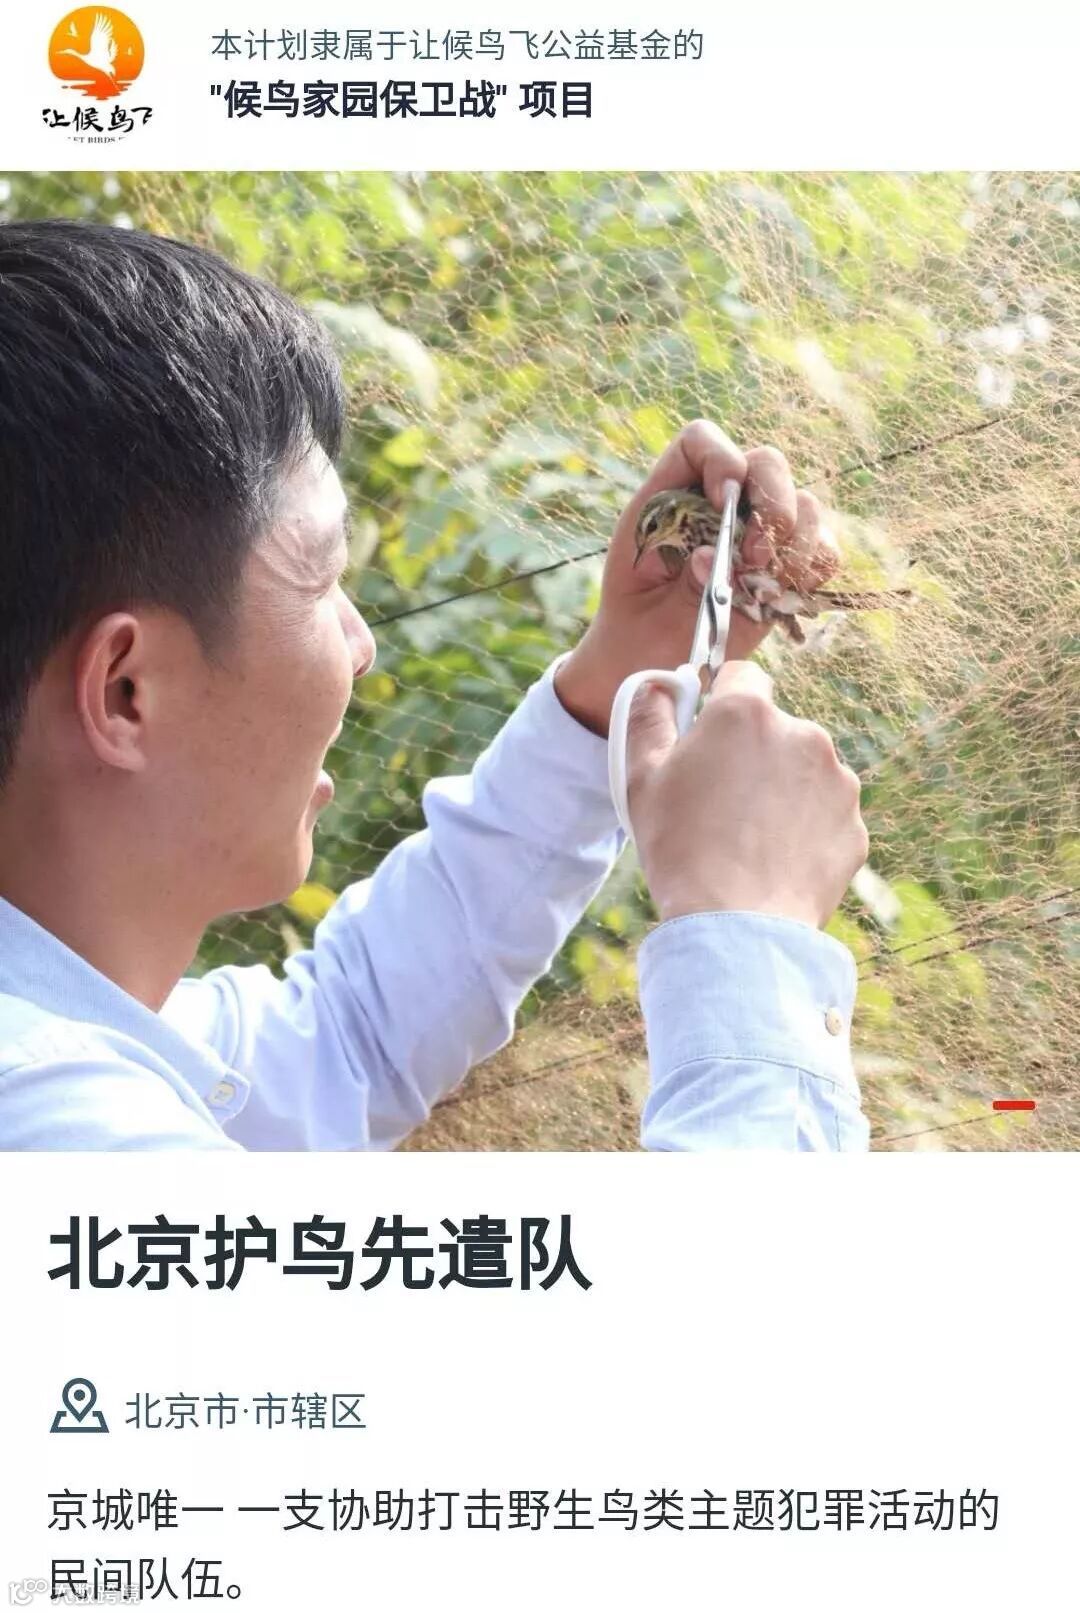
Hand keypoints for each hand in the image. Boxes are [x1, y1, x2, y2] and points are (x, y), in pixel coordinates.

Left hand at [553, 420, 839, 735]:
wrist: (652, 671)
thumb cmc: (636, 634)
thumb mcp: (642, 607)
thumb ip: (680, 581)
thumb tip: (714, 556)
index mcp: (671, 499)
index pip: (701, 442)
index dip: (720, 458)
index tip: (719, 501)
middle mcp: (720, 507)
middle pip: (767, 463)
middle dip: (773, 503)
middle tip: (754, 556)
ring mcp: (757, 536)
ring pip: (805, 505)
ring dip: (796, 541)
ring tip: (765, 581)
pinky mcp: (785, 570)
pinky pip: (823, 551)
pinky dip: (814, 568)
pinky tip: (785, 593)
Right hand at [625, 659, 868, 928]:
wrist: (737, 926)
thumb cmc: (681, 849)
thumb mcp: (642, 779)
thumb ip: (648, 718)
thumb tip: (657, 687)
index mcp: (747, 714)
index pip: (742, 675)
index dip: (722, 699)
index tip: (709, 732)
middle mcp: (803, 734)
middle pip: (775, 728)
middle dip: (753, 753)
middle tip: (721, 801)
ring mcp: (838, 781)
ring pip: (805, 771)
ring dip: (783, 790)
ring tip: (749, 839)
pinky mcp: (854, 825)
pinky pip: (826, 815)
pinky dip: (805, 830)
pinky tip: (775, 861)